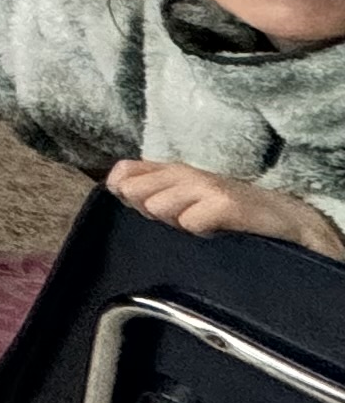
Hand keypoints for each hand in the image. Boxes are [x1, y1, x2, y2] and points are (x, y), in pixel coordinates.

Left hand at [111, 158, 344, 258]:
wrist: (286, 219)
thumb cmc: (230, 212)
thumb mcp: (186, 199)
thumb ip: (150, 193)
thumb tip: (115, 190)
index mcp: (172, 170)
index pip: (123, 172)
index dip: (125, 193)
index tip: (145, 208)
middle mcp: (185, 172)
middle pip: (134, 192)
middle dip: (149, 212)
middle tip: (181, 219)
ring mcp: (206, 186)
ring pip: (157, 206)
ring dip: (176, 224)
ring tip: (202, 226)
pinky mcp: (226, 203)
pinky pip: (189, 222)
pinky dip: (200, 232)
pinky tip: (217, 232)